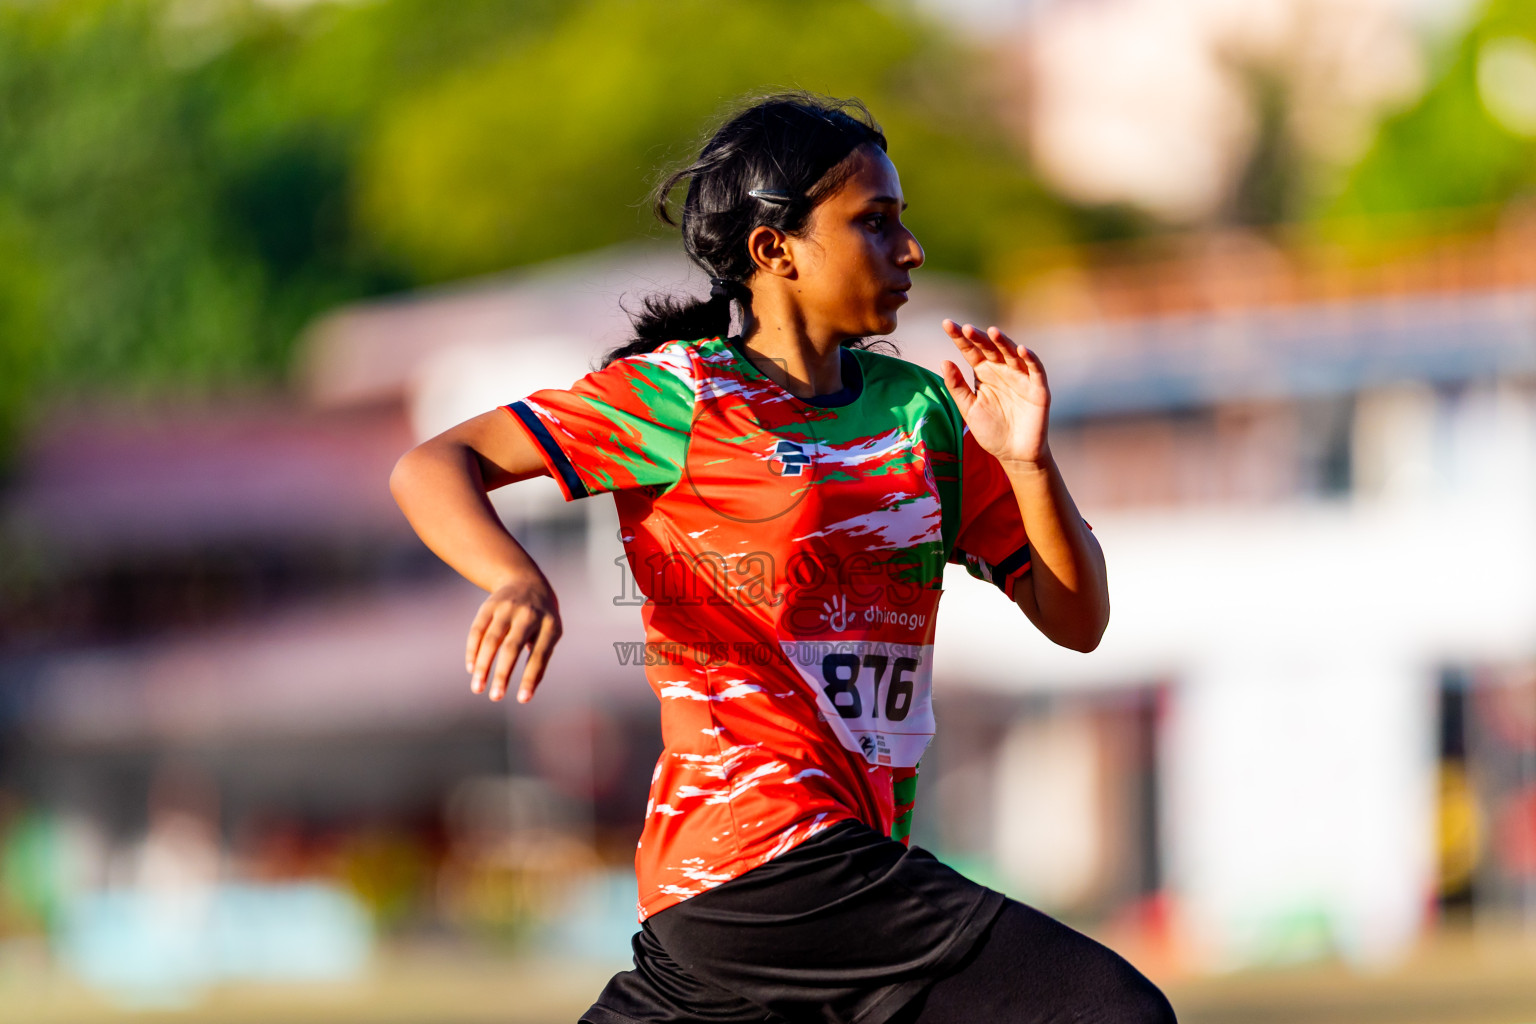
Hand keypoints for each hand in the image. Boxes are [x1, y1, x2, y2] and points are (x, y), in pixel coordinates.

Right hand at [465, 572, 562, 702]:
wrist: (526, 581)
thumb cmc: (541, 619)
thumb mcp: (550, 633)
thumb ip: (540, 658)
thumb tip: (526, 693)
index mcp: (550, 625)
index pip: (539, 656)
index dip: (530, 678)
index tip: (522, 700)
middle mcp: (529, 615)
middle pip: (511, 648)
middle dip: (502, 675)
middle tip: (495, 698)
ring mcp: (508, 608)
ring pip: (491, 640)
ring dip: (483, 667)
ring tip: (477, 688)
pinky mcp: (489, 605)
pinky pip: (477, 630)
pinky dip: (473, 651)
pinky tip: (472, 669)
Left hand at [940, 320, 1050, 467]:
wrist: (1014, 454)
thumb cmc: (990, 430)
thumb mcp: (969, 409)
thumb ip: (957, 387)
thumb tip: (944, 361)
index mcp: (984, 373)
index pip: (971, 351)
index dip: (960, 338)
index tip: (946, 324)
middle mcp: (1002, 370)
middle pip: (990, 348)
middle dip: (979, 337)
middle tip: (965, 328)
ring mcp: (1021, 377)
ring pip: (1012, 354)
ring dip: (1003, 342)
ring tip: (992, 331)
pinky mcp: (1038, 388)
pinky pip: (1036, 370)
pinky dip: (1030, 359)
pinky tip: (1021, 349)